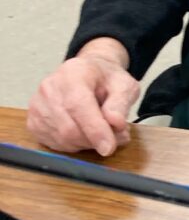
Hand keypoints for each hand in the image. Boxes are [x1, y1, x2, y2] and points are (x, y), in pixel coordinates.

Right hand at [27, 38, 139, 155]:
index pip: (78, 105)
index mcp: (73, 73)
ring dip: (86, 144)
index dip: (94, 129)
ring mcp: (38, 107)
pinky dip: (74, 145)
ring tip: (103, 132)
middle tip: (116, 138)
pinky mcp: (34, 123)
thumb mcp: (124, 84)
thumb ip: (120, 103)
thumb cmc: (107, 79)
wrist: (89, 72)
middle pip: (68, 128)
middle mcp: (50, 89)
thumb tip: (115, 124)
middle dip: (94, 140)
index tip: (109, 147)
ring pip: (61, 140)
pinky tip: (86, 133)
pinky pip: (54, 144)